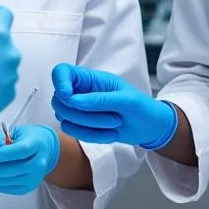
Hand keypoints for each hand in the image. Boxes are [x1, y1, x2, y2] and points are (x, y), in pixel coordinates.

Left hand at [0, 125, 59, 194]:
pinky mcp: (27, 188)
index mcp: (37, 145)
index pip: (20, 151)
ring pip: (8, 180)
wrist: (46, 151)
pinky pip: (7, 188)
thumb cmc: (30, 139)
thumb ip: (3, 139)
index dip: (2, 155)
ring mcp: (33, 178)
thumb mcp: (19, 132)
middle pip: (12, 169)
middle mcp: (38, 163)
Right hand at [50, 64, 176, 149]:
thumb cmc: (142, 107)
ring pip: (64, 118)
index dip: (59, 83)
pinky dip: (91, 136)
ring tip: (114, 124)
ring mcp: (79, 109)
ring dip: (89, 126)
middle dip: (81, 113)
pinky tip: (111, 134)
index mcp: (91, 78)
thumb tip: (74, 101)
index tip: (69, 97)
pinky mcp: (81, 126)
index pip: (62, 72)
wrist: (150, 128)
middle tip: (110, 116)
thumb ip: (100, 99)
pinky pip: (72, 132)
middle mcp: (81, 92)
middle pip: (59, 99)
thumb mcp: (127, 100)